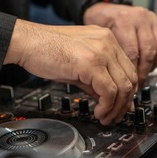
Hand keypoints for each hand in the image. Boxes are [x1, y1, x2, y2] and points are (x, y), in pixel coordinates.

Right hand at [4, 19, 137, 124]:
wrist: (26, 43)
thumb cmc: (46, 51)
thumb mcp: (79, 67)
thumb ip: (97, 82)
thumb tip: (110, 100)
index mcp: (107, 39)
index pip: (128, 69)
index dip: (128, 92)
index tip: (122, 106)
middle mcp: (108, 42)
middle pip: (130, 78)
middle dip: (124, 103)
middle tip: (115, 116)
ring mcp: (101, 51)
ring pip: (123, 86)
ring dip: (116, 108)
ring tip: (105, 117)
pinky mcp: (91, 63)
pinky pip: (109, 91)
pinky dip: (107, 106)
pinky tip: (98, 112)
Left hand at [83, 3, 156, 87]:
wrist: (106, 10)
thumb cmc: (101, 24)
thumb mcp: (99, 39)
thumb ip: (109, 57)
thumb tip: (116, 82)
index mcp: (123, 21)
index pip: (132, 53)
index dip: (132, 73)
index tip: (130, 86)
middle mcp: (140, 19)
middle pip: (149, 52)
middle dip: (144, 73)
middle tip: (138, 85)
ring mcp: (152, 20)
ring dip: (154, 65)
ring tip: (144, 74)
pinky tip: (152, 62)